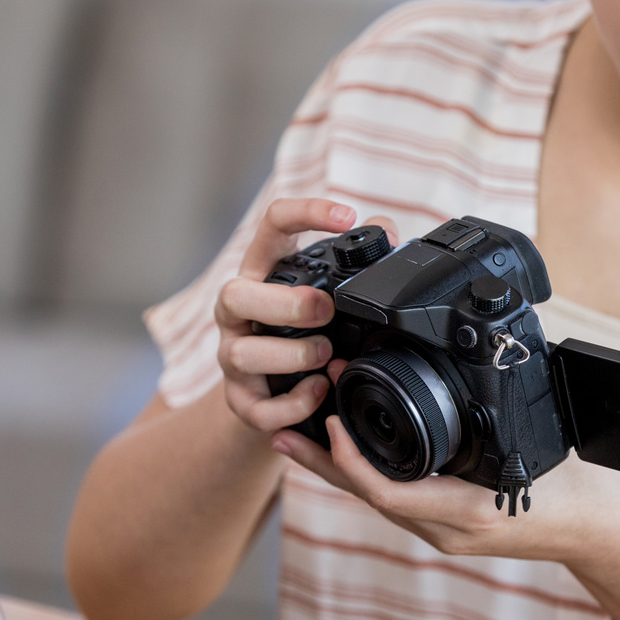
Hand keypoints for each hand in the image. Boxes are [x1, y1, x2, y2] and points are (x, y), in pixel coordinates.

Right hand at [214, 198, 397, 433]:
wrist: (271, 391)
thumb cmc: (302, 329)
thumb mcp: (326, 290)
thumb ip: (356, 261)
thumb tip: (386, 231)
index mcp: (262, 272)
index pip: (273, 225)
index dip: (306, 213)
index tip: (347, 216)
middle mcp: (238, 311)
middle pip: (234, 294)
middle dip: (285, 303)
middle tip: (326, 309)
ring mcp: (233, 355)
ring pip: (242, 354)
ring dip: (292, 356)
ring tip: (327, 357)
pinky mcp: (240, 399)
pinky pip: (257, 406)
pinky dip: (292, 404)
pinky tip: (318, 391)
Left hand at [271, 359, 619, 563]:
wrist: (603, 531)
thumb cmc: (580, 488)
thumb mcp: (542, 447)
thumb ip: (505, 416)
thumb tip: (478, 365)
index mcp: (468, 512)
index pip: (390, 494)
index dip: (351, 461)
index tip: (328, 424)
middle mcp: (447, 529)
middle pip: (368, 497)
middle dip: (322, 463)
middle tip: (279, 430)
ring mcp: (445, 531)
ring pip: (377, 498)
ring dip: (336, 467)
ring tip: (295, 436)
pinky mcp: (447, 525)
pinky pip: (396, 498)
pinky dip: (367, 473)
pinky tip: (348, 450)